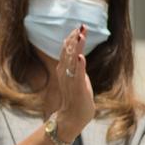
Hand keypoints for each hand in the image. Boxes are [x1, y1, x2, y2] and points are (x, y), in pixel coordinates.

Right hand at [54, 25, 94, 140]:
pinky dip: (79, 65)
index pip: (66, 50)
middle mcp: (64, 72)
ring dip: (76, 48)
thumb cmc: (76, 99)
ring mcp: (70, 80)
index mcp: (64, 70)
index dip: (72, 39)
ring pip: (72, 60)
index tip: (79, 28)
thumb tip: (79, 57)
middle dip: (74, 39)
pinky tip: (81, 57)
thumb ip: (77, 68)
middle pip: (68, 52)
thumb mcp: (76, 80)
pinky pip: (77, 74)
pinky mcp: (77, 88)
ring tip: (80, 36)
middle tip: (81, 27)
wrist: (72, 117)